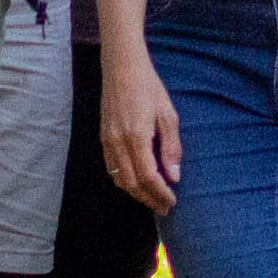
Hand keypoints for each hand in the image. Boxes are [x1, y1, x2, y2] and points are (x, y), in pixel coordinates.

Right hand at [101, 51, 183, 214]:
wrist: (122, 69)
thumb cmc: (149, 88)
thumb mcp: (168, 115)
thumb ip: (171, 147)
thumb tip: (174, 176)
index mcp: (137, 136)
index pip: (148, 176)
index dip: (160, 192)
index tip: (171, 201)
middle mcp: (118, 142)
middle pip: (132, 183)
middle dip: (149, 199)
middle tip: (164, 207)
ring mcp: (108, 141)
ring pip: (120, 178)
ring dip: (136, 193)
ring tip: (152, 199)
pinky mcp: (103, 138)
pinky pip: (111, 168)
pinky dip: (124, 181)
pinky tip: (137, 183)